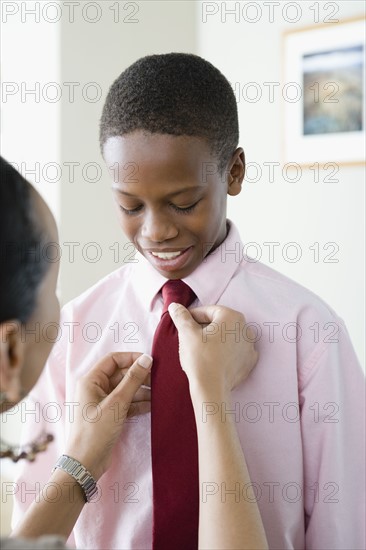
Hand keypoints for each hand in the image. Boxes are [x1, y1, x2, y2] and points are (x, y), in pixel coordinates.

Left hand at [65, 352, 151, 479]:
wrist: (85, 465)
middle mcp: (95, 388)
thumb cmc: (96, 432)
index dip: (132, 358)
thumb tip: (147, 359)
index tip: (151, 362)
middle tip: (159, 380)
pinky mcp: (109, 415)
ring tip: (158, 394)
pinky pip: (125, 403)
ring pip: (125, 389)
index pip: (113, 359)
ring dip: (141, 391)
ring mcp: (102, 402)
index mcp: (91, 380)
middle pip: (120, 374)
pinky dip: (137, 403)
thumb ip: (133, 380)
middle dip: (139, 376)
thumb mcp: (117, 403)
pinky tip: (152, 406)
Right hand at [168, 304, 257, 399]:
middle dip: (205, 327)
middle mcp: (246, 328)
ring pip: (228, 337)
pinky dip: (224, 352)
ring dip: (215, 339)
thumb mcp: (187, 333)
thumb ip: (181, 316)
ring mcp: (250, 346)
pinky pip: (235, 351)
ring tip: (200, 348)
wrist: (212, 389)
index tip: (183, 323)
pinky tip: (213, 358)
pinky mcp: (249, 362)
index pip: (208, 310)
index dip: (193, 316)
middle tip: (190, 336)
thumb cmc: (200, 358)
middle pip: (220, 323)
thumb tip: (175, 306)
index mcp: (232, 317)